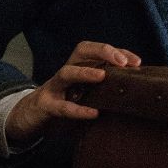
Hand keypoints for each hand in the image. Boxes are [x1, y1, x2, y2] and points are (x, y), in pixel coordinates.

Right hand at [5, 41, 141, 144]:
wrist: (30, 117)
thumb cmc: (64, 102)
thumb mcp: (84, 92)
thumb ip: (103, 88)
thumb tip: (134, 89)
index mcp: (77, 66)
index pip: (97, 50)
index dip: (117, 52)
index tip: (137, 62)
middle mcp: (66, 71)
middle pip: (82, 50)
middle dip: (103, 51)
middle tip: (122, 61)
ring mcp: (54, 88)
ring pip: (66, 72)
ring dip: (85, 73)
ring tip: (103, 76)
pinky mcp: (45, 106)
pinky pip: (61, 107)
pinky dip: (77, 110)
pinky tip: (94, 113)